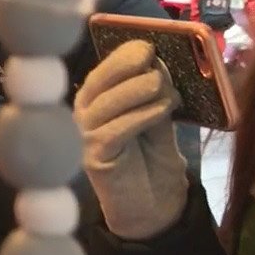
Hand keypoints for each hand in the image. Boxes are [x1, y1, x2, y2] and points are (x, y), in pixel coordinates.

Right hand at [75, 41, 185, 239]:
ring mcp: (85, 135)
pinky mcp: (94, 155)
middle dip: (136, 69)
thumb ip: (154, 96)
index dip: (125, 54)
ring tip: (172, 96)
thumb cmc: (154, 161)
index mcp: (96, 99)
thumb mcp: (158, 119)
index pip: (105, 68)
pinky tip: (164, 110)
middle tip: (165, 74)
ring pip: (112, 100)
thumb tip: (159, 63)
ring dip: (147, 91)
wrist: (153, 208)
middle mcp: (83, 113)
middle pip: (104, 79)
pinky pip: (119, 126)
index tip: (150, 46)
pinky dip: (145, 113)